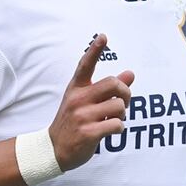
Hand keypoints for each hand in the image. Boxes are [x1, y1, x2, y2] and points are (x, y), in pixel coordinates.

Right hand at [48, 34, 133, 171]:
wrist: (54, 149)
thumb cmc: (74, 122)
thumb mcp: (86, 102)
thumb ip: (108, 88)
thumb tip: (130, 73)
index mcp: (76, 88)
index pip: (85, 65)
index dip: (95, 50)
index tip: (103, 37)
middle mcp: (78, 99)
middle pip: (112, 84)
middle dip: (125, 92)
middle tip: (123, 101)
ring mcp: (82, 116)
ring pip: (118, 106)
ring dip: (122, 114)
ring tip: (113, 119)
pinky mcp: (88, 133)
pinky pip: (117, 124)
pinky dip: (119, 128)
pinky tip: (110, 130)